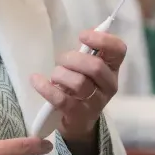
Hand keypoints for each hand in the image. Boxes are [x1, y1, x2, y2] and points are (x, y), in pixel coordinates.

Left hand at [31, 28, 126, 147]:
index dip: (102, 40)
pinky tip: (36, 80)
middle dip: (73, 59)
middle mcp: (109, 86)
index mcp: (113, 69)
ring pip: (79, 83)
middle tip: (63, 60)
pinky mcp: (78, 115)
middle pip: (95, 67)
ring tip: (55, 76)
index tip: (82, 36)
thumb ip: (88, 52)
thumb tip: (87, 33)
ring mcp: (96, 102)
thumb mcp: (87, 68)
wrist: (78, 122)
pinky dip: (45, 87)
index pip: (118, 50)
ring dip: (60, 74)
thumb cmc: (81, 87)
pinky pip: (61, 99)